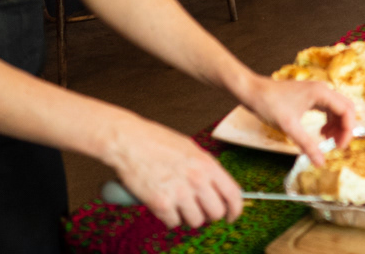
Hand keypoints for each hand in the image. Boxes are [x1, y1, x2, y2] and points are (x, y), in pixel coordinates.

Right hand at [107, 116, 243, 228]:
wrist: (129, 141)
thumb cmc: (157, 141)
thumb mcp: (191, 149)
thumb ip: (205, 168)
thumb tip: (218, 186)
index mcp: (207, 164)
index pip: (233, 194)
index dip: (235, 210)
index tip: (231, 216)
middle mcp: (197, 180)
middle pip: (216, 213)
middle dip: (210, 215)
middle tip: (200, 210)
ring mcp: (179, 193)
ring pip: (195, 221)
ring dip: (188, 217)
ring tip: (179, 205)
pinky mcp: (161, 204)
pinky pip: (173, 223)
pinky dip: (169, 219)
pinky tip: (164, 206)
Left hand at [240, 74, 355, 166]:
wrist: (253, 91)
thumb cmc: (269, 105)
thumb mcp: (289, 127)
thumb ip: (307, 144)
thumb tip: (321, 163)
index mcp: (321, 93)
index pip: (346, 111)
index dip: (347, 131)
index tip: (339, 148)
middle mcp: (322, 89)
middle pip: (345, 108)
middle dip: (344, 128)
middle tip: (336, 146)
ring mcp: (316, 91)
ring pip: (337, 109)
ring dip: (337, 126)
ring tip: (327, 141)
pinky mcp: (310, 95)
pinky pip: (328, 108)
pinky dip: (329, 121)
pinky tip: (321, 132)